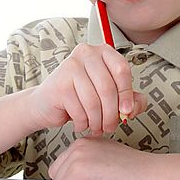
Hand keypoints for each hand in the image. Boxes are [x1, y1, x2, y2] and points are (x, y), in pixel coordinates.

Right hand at [29, 43, 147, 135]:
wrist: (47, 103)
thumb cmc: (82, 97)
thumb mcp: (111, 96)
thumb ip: (131, 100)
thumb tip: (133, 109)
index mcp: (103, 51)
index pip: (122, 70)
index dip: (127, 94)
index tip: (127, 112)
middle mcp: (86, 53)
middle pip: (108, 88)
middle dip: (112, 114)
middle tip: (111, 126)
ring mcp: (70, 66)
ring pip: (94, 101)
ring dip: (98, 121)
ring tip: (96, 128)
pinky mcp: (60, 84)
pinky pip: (80, 110)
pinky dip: (83, 123)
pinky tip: (81, 124)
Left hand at [48, 136, 158, 179]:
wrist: (153, 174)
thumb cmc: (136, 172)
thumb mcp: (106, 161)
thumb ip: (88, 163)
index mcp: (85, 141)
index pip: (62, 167)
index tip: (100, 177)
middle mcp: (80, 144)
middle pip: (56, 175)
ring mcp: (78, 154)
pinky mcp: (79, 168)